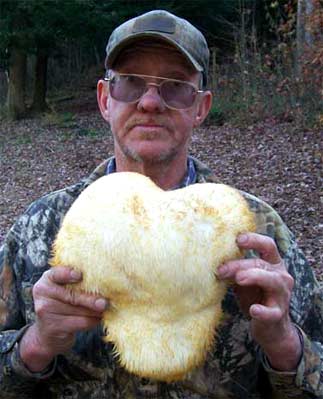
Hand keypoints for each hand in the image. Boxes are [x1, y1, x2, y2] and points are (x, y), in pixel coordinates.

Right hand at [20, 266, 107, 371]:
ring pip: (78, 311)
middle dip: (91, 299)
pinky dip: (92, 321)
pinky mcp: (52, 327)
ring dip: (94, 311)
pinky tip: (98, 319)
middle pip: (72, 296)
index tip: (80, 275)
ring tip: (105, 309)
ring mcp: (45, 311)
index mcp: (47, 279)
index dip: (68, 274)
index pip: (56, 274)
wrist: (48, 331)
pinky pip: (79, 322)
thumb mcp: (64, 288)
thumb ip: (76, 282)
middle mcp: (42, 293)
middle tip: (105, 302)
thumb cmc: (62, 302)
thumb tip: (103, 281)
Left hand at [217, 233, 301, 370]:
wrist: (269, 327)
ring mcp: (282, 295)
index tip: (237, 239)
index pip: (268, 245)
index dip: (254, 240)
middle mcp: (281, 276)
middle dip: (240, 265)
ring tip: (238, 278)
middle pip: (261, 263)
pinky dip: (263, 311)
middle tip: (221, 269)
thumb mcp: (243, 279)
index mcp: (273, 264)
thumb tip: (211, 257)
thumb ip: (234, 269)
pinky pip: (271, 312)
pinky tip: (253, 310)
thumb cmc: (254, 297)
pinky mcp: (278, 314)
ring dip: (254, 277)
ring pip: (271, 280)